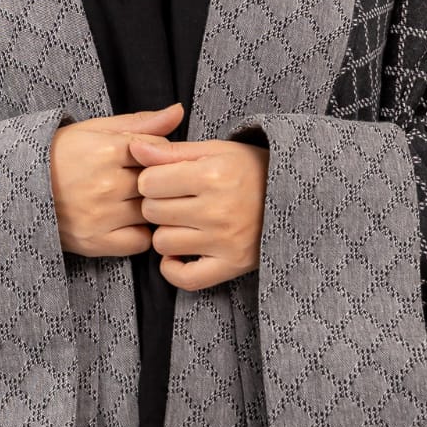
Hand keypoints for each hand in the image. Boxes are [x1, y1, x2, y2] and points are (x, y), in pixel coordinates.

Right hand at [49, 101, 185, 256]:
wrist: (20, 189)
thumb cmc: (62, 154)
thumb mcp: (97, 129)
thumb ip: (141, 123)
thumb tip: (179, 111)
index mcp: (108, 150)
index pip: (160, 150)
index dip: (159, 153)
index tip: (148, 156)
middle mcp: (106, 184)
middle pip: (158, 182)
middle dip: (157, 180)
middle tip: (144, 179)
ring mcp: (102, 215)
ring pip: (153, 211)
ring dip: (151, 206)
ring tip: (134, 198)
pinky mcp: (97, 241)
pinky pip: (141, 241)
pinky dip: (141, 233)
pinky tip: (128, 221)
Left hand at [127, 131, 268, 291]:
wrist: (293, 195)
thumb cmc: (248, 168)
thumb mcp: (214, 150)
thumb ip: (171, 151)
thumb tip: (133, 148)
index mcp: (212, 176)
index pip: (149, 183)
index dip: (151, 179)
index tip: (165, 178)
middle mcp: (218, 211)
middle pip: (152, 212)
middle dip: (157, 203)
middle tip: (176, 199)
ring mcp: (225, 241)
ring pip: (162, 243)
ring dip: (166, 232)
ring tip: (183, 221)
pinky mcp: (232, 265)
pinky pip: (185, 278)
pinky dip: (174, 268)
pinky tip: (180, 252)